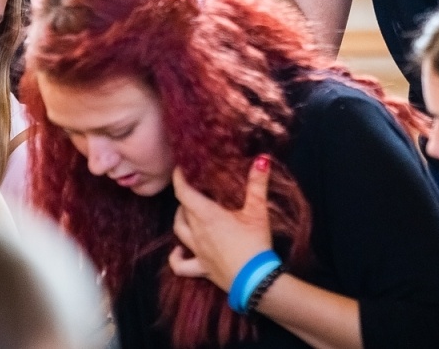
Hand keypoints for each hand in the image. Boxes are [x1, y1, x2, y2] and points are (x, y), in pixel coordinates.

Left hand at [167, 156, 272, 290]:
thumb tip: (262, 158)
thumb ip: (258, 184)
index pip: (184, 193)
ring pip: (179, 232)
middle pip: (183, 210)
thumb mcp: (258, 211)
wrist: (255, 281)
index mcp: (207, 216)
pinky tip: (178, 251)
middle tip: (194, 187)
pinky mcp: (202, 269)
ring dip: (180, 219)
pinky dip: (176, 257)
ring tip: (186, 211)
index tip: (179, 168)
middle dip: (185, 196)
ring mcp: (198, 252)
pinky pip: (181, 265)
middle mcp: (197, 233)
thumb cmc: (254, 244)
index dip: (179, 179)